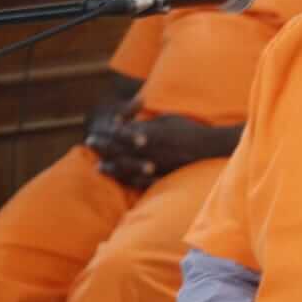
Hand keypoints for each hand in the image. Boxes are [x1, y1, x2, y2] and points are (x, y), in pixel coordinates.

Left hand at [87, 99, 215, 188]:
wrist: (210, 146)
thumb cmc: (189, 129)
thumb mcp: (167, 120)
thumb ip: (146, 124)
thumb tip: (128, 124)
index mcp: (151, 133)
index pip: (121, 135)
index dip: (105, 135)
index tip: (94, 135)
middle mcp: (151, 150)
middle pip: (121, 151)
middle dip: (104, 149)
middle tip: (91, 147)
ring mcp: (156, 164)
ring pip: (128, 167)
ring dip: (112, 167)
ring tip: (100, 168)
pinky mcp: (163, 175)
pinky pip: (143, 181)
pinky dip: (130, 180)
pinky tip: (121, 180)